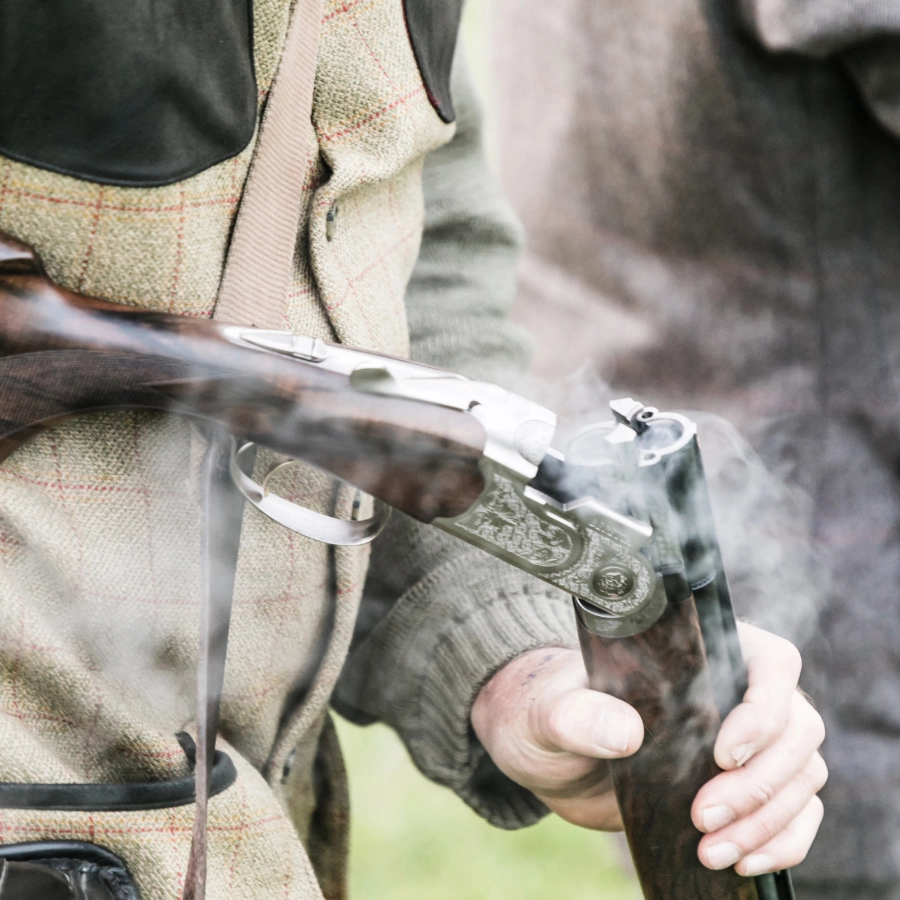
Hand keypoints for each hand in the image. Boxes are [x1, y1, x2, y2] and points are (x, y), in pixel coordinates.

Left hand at [471, 622, 825, 874]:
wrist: (547, 754)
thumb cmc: (549, 712)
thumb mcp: (549, 711)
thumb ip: (576, 714)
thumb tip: (624, 733)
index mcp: (698, 652)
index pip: (772, 661)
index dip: (765, 706)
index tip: (724, 753)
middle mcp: (734, 692)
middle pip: (798, 726)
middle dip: (760, 780)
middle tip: (703, 814)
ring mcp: (746, 742)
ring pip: (802, 773)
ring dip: (769, 818)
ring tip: (712, 849)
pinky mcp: (742, 789)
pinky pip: (796, 813)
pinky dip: (782, 841)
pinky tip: (742, 860)